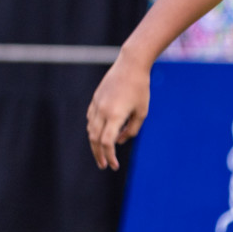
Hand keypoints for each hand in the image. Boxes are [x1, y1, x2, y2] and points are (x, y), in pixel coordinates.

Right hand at [87, 50, 151, 169]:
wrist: (129, 65)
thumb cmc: (140, 89)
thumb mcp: (142, 112)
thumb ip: (131, 130)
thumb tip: (120, 141)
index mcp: (115, 115)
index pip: (108, 142)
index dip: (109, 156)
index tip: (114, 166)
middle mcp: (102, 111)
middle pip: (95, 139)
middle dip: (99, 154)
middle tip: (104, 165)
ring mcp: (96, 104)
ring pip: (90, 130)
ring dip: (95, 144)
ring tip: (102, 153)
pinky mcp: (95, 99)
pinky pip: (91, 119)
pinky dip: (93, 130)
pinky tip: (99, 135)